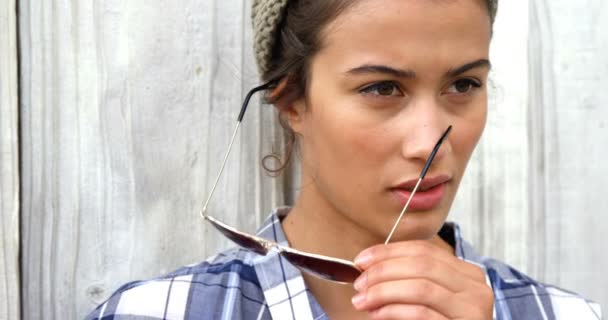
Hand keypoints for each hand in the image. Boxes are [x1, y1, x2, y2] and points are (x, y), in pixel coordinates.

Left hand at [351, 240, 493, 319]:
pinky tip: (378, 314)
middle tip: (359, 284)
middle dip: (383, 271)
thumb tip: (368, 267)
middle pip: (421, 265)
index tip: (361, 260)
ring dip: (383, 291)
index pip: (423, 250)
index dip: (388, 252)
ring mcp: (472, 309)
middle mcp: (475, 288)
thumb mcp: (427, 298)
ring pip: (421, 287)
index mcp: (466, 273)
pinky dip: (394, 311)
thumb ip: (408, 280)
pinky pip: (422, 312)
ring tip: (363, 300)